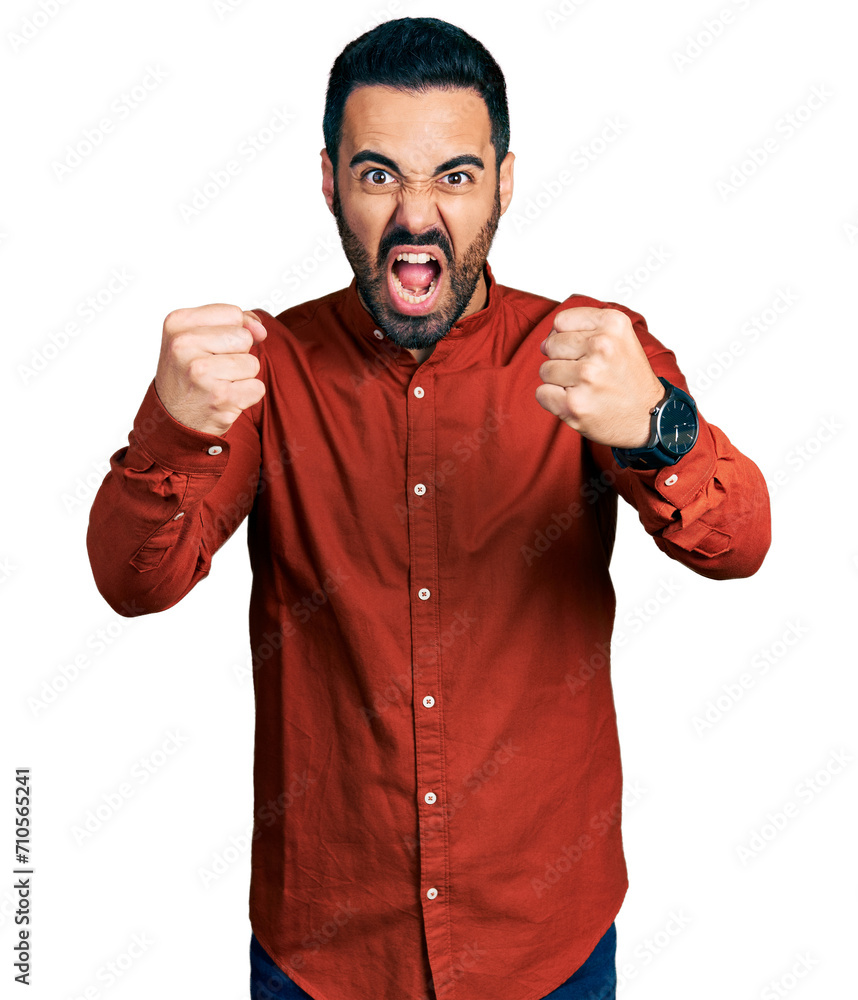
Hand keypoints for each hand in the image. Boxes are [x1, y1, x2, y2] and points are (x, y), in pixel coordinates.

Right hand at [154, 303, 266, 434]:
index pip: (232, 313)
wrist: (173, 419)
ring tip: (218, 384)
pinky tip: (224, 399)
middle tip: (214, 369)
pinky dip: (247, 396)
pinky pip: (257, 387)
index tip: (213, 348)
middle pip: (244, 338)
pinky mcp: (220, 397)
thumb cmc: (189, 375)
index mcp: (177, 323)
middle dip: (238, 354)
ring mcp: (201, 372)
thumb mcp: (198, 337)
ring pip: (252, 363)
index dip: (233, 331)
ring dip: (242, 377)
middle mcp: (184, 346)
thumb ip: (233, 322)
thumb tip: (260, 330)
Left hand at [535, 306, 664, 447]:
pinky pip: (542, 393)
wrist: (649, 417)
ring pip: (545, 370)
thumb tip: (545, 341)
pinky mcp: (574, 403)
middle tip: (588, 373)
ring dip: (559, 381)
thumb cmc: (630, 379)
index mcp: (613, 324)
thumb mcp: (619, 337)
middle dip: (562, 360)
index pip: (561, 321)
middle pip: (551, 345)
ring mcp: (587, 376)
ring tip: (585, 388)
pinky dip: (554, 400)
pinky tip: (577, 401)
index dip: (566, 337)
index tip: (584, 350)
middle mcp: (601, 346)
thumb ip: (584, 328)